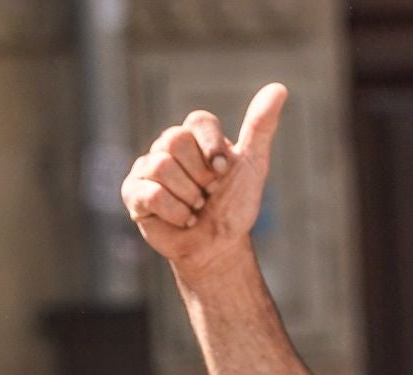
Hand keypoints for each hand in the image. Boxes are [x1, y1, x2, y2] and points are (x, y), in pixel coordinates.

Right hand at [122, 82, 287, 280]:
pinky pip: (150, 193)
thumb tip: (279, 88)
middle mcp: (167, 147)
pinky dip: (175, 212)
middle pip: (174, 140)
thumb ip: (260, 127)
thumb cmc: (234, 207)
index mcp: (194, 137)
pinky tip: (181, 219)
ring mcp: (147, 167)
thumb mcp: (252, 165)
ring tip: (196, 208)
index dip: (213, 147)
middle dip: (201, 176)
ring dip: (190, 198)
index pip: (198, 120)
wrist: (219, 247)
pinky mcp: (133, 192)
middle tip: (209, 194)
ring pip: (161, 166)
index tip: (224, 171)